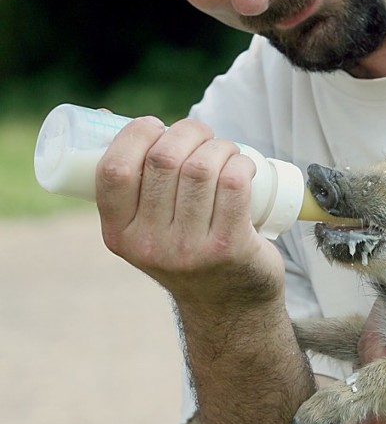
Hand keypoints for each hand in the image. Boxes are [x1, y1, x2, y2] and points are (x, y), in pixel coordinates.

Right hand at [95, 116, 282, 305]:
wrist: (228, 304)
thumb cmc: (184, 247)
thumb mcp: (143, 227)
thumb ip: (127, 183)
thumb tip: (104, 118)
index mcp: (119, 234)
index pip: (114, 170)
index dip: (135, 135)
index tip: (156, 126)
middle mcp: (151, 245)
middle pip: (164, 160)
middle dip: (188, 131)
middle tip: (201, 135)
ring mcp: (190, 249)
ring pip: (202, 168)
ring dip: (219, 145)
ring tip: (225, 151)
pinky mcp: (229, 247)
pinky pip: (233, 184)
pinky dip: (241, 163)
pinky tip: (243, 165)